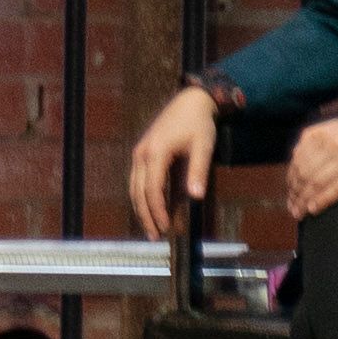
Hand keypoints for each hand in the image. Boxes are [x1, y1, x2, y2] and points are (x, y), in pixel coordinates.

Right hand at [123, 84, 222, 241]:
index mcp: (156, 153)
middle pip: (138, 191)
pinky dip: (143, 196)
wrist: (191, 101)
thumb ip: (198, 171)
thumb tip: (195, 198)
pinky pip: (138, 180)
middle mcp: (142, 154)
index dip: (158, 211)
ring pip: (134, 187)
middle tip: (155, 237)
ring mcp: (140, 153)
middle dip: (145, 215)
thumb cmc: (199, 123)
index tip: (166, 228)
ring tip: (152, 228)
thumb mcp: (203, 146)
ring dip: (141, 208)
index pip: (152, 189)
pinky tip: (152, 208)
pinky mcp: (143, 153)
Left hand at [287, 109, 337, 212]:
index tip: (290, 192)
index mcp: (321, 133)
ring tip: (299, 213)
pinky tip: (314, 210)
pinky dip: (322, 201)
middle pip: (304, 173)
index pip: (298, 159)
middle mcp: (330, 144)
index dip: (291, 179)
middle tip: (292, 207)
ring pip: (316, 183)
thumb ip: (318, 139)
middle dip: (295, 193)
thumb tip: (298, 155)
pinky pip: (335, 189)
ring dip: (304, 201)